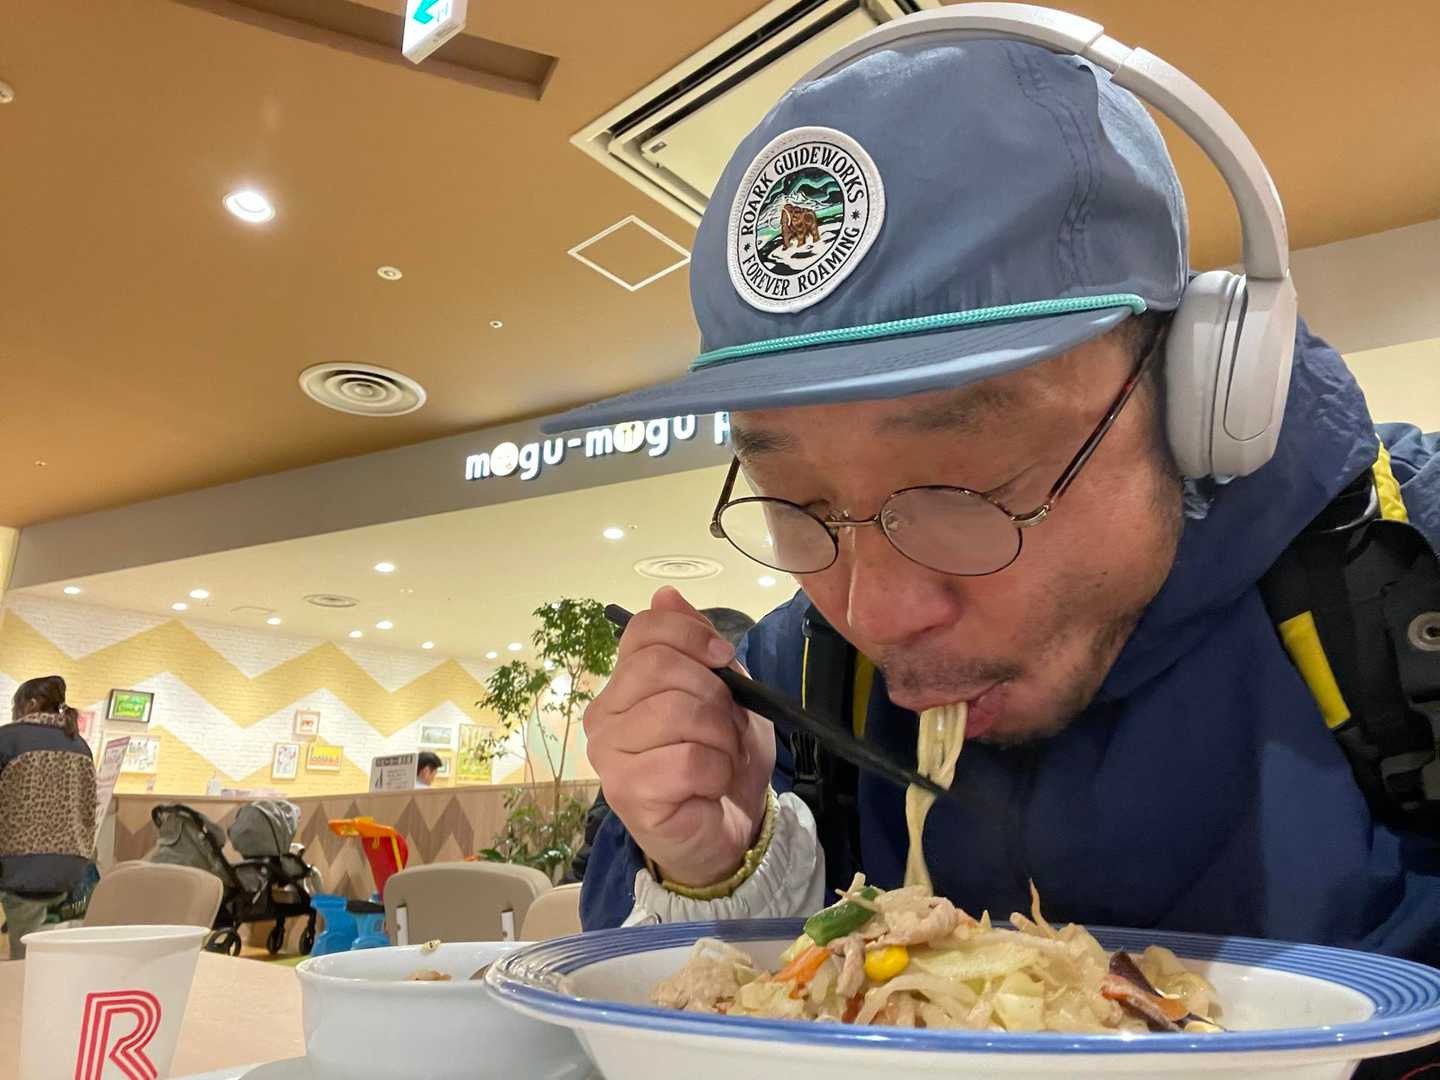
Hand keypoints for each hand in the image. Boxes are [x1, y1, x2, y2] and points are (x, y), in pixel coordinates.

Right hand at [585, 587, 774, 886]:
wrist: (731, 830)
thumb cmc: (722, 761)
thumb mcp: (726, 694)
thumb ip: (696, 646)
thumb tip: (666, 593)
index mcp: (625, 684)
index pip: (643, 631)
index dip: (691, 635)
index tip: (724, 659)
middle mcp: (603, 715)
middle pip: (660, 667)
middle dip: (714, 696)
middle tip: (724, 728)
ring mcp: (609, 755)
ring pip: (678, 713)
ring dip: (720, 739)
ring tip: (718, 761)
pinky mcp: (626, 792)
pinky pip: (687, 761)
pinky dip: (716, 772)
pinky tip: (707, 788)